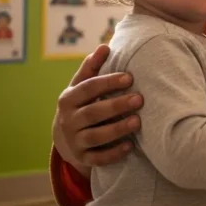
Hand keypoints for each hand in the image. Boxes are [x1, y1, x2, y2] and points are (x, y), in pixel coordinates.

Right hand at [52, 44, 143, 170]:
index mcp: (68, 99)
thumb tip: (104, 46)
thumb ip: (92, 68)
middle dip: (116, 105)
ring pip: (95, 136)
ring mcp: (74, 141)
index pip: (88, 88)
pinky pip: (97, 159)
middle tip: (140, 99)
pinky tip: (129, 146)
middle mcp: (68, 120)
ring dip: (117, 129)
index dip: (108, 82)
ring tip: (138, 121)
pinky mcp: (82, 158)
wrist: (65, 136)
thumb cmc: (81, 103)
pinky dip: (113, 154)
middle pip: (92, 112)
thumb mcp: (81, 86)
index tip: (130, 77)